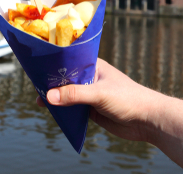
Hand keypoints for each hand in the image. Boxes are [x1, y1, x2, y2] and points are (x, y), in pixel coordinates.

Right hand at [36, 58, 166, 142]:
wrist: (148, 120)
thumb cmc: (128, 99)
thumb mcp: (99, 94)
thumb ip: (74, 95)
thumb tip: (48, 97)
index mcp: (94, 66)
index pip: (69, 62)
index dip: (53, 65)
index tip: (36, 68)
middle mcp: (91, 78)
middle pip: (66, 80)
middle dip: (51, 84)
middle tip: (34, 87)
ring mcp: (90, 94)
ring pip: (68, 95)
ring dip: (56, 98)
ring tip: (38, 101)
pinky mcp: (92, 110)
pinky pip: (73, 109)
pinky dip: (63, 111)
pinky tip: (52, 113)